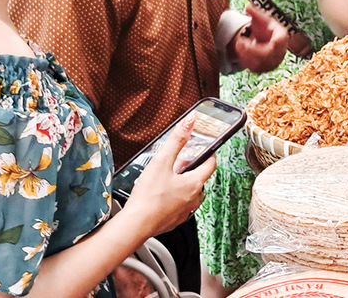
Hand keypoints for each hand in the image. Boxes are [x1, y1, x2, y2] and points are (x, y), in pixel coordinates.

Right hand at [121, 113, 217, 238]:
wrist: (136, 224)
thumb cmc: (149, 196)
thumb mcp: (162, 162)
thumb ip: (177, 140)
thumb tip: (190, 122)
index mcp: (195, 183)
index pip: (211, 165)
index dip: (210, 155)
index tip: (207, 149)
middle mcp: (194, 199)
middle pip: (200, 179)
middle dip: (192, 170)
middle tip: (180, 163)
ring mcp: (185, 211)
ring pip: (190, 194)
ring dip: (184, 185)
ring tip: (169, 179)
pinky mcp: (174, 220)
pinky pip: (180, 206)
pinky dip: (175, 198)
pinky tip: (161, 195)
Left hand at [234, 5, 287, 72]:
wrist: (268, 40)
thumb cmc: (266, 28)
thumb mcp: (261, 19)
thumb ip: (255, 13)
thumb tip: (247, 6)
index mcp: (282, 37)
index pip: (277, 43)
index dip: (263, 42)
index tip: (248, 38)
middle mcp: (280, 52)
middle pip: (267, 56)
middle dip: (251, 50)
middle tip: (238, 42)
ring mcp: (273, 62)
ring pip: (259, 65)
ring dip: (246, 56)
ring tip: (238, 46)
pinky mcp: (265, 69)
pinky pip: (254, 69)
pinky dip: (245, 61)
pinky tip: (241, 52)